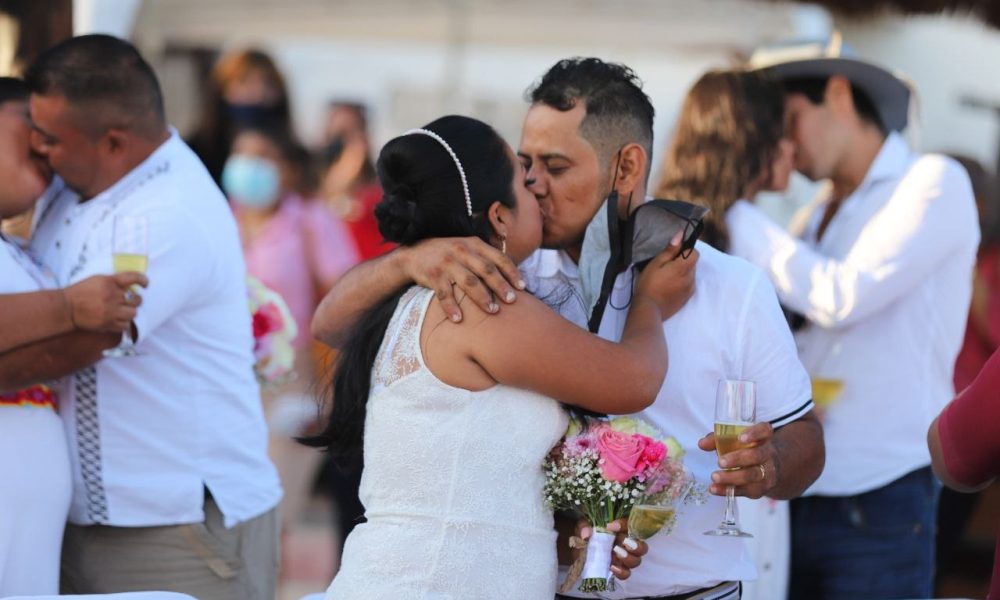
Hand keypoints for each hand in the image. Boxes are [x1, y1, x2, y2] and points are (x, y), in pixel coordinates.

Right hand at [63, 272, 147, 332]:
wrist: (66, 308)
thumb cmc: (81, 292)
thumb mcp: (97, 280)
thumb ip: (114, 282)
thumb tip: (132, 287)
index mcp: (109, 282)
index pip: (133, 278)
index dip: (143, 280)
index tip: (145, 284)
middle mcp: (112, 296)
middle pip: (137, 299)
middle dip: (136, 300)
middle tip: (131, 301)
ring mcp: (110, 311)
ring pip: (133, 313)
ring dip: (130, 312)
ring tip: (124, 311)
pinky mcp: (108, 324)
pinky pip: (126, 325)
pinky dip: (124, 322)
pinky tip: (118, 319)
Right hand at [400, 236, 524, 321]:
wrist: (414, 254)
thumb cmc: (448, 255)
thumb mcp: (467, 248)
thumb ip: (485, 257)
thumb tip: (512, 274)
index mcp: (474, 244)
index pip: (498, 257)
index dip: (512, 272)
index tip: (522, 286)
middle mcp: (461, 251)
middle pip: (486, 270)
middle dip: (500, 286)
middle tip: (512, 301)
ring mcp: (447, 262)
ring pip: (468, 281)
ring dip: (482, 297)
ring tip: (492, 310)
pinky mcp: (433, 275)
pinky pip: (444, 293)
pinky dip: (451, 307)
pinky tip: (458, 319)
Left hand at [573, 518, 647, 580]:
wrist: (579, 545)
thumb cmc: (586, 531)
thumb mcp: (584, 524)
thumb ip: (584, 526)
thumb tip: (586, 534)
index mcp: (622, 528)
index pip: (630, 524)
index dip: (623, 525)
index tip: (610, 526)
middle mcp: (627, 543)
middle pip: (642, 546)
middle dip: (635, 546)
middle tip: (624, 542)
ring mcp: (624, 557)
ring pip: (636, 560)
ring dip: (628, 558)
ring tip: (617, 553)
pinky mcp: (618, 569)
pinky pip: (626, 573)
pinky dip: (621, 572)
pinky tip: (612, 567)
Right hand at [634, 231, 697, 319]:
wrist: (649, 309)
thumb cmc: (649, 284)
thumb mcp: (656, 263)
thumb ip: (671, 249)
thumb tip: (681, 235)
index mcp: (684, 268)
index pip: (695, 253)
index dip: (685, 251)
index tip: (673, 254)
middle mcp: (691, 278)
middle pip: (692, 264)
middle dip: (683, 262)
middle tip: (666, 266)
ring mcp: (690, 290)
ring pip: (690, 275)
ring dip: (682, 273)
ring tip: (666, 278)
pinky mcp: (687, 299)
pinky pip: (688, 286)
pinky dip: (682, 283)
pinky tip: (669, 287)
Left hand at [698, 422, 777, 498]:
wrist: (768, 469)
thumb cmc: (747, 449)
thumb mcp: (735, 440)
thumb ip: (718, 439)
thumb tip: (702, 444)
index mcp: (763, 437)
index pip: (764, 431)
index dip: (754, 434)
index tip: (740, 438)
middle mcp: (768, 454)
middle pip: (757, 456)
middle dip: (738, 459)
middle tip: (720, 461)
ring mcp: (767, 472)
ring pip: (752, 475)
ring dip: (732, 477)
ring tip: (714, 476)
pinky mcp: (761, 488)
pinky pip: (745, 490)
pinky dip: (728, 490)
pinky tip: (714, 488)